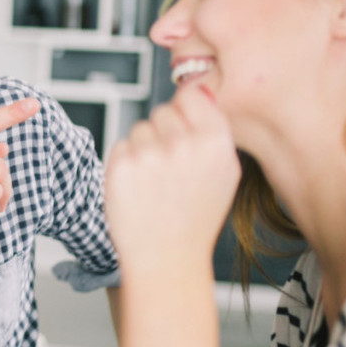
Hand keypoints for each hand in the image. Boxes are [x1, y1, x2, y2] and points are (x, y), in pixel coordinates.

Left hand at [104, 86, 240, 276]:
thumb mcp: (225, 172)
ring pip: (139, 128)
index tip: (184, 132)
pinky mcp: (121, 165)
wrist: (166, 257)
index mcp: (215, 141)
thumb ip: (213, 128)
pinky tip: (138, 188)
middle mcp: (183, 143)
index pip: (191, 95)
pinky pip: (120, 145)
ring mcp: (150, 153)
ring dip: (143, 149)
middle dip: (163, 133)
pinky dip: (125, 163)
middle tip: (170, 169)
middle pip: (162, 111)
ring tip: (155, 182)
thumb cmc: (195, 216)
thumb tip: (198, 90)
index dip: (185, 113)